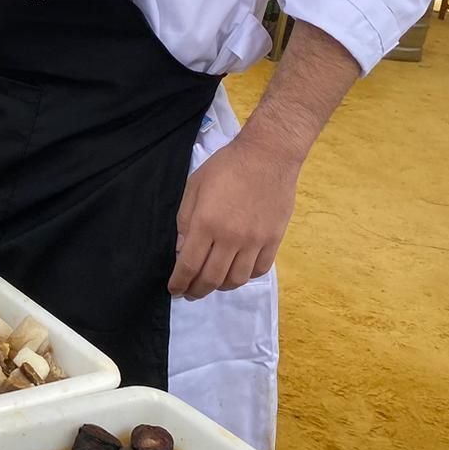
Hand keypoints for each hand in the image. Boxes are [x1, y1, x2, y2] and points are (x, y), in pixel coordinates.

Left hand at [168, 130, 301, 299]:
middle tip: (189, 293)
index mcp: (206, 223)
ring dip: (221, 286)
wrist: (267, 156)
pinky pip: (259, 270)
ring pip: (237, 279)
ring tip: (212, 284)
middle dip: (197, 290)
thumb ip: (185, 221)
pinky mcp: (274, 240)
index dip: (179, 282)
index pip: (189, 265)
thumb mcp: (194, 187)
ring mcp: (255, 241)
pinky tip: (236, 272)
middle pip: (212, 278)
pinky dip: (245, 277)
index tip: (174, 290)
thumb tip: (181, 251)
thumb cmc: (225, 167)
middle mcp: (231, 238)